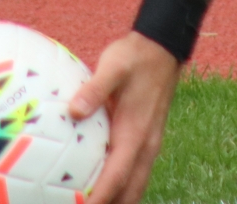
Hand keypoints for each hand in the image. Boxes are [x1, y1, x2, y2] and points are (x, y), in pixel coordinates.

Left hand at [70, 31, 181, 203]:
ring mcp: (149, 144)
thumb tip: (73, 110)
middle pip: (131, 192)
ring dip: (119, 200)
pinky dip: (122, 187)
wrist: (162, 49)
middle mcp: (146, 145)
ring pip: (136, 185)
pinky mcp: (147, 139)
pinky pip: (136, 173)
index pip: (117, 177)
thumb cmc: (135, 57)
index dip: (101, 198)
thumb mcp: (112, 66)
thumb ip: (94, 89)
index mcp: (135, 133)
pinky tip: (103, 187)